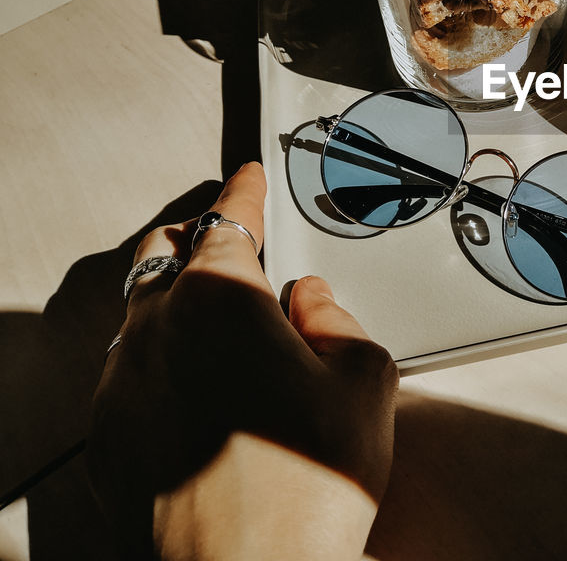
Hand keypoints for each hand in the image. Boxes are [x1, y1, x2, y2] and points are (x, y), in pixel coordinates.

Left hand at [88, 163, 397, 560]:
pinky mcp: (109, 436)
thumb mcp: (363, 379)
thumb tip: (311, 304)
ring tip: (224, 320)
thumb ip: (337, 320)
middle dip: (197, 237)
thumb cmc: (306, 483)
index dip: (244, 193)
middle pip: (165, 255)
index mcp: (222, 298)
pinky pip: (132, 372)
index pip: (228, 221)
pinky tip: (204, 387)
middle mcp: (157, 330)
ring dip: (178, 299)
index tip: (248, 177)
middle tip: (229, 237)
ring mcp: (123, 385)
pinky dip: (164, 358)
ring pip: (143, 313)